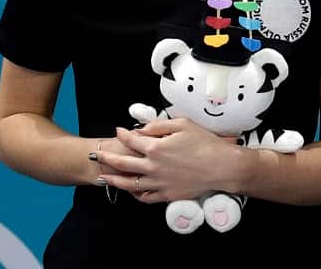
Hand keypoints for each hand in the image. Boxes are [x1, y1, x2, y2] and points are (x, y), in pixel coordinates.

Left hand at [96, 119, 244, 202]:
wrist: (222, 167)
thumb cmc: (206, 143)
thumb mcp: (184, 125)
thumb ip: (159, 126)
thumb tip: (141, 130)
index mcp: (156, 147)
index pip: (132, 140)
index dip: (123, 134)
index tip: (119, 130)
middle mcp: (153, 167)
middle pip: (123, 163)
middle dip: (107, 157)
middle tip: (97, 155)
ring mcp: (159, 183)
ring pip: (129, 184)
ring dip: (114, 180)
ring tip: (105, 178)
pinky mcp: (167, 195)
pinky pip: (145, 197)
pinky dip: (136, 194)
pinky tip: (132, 191)